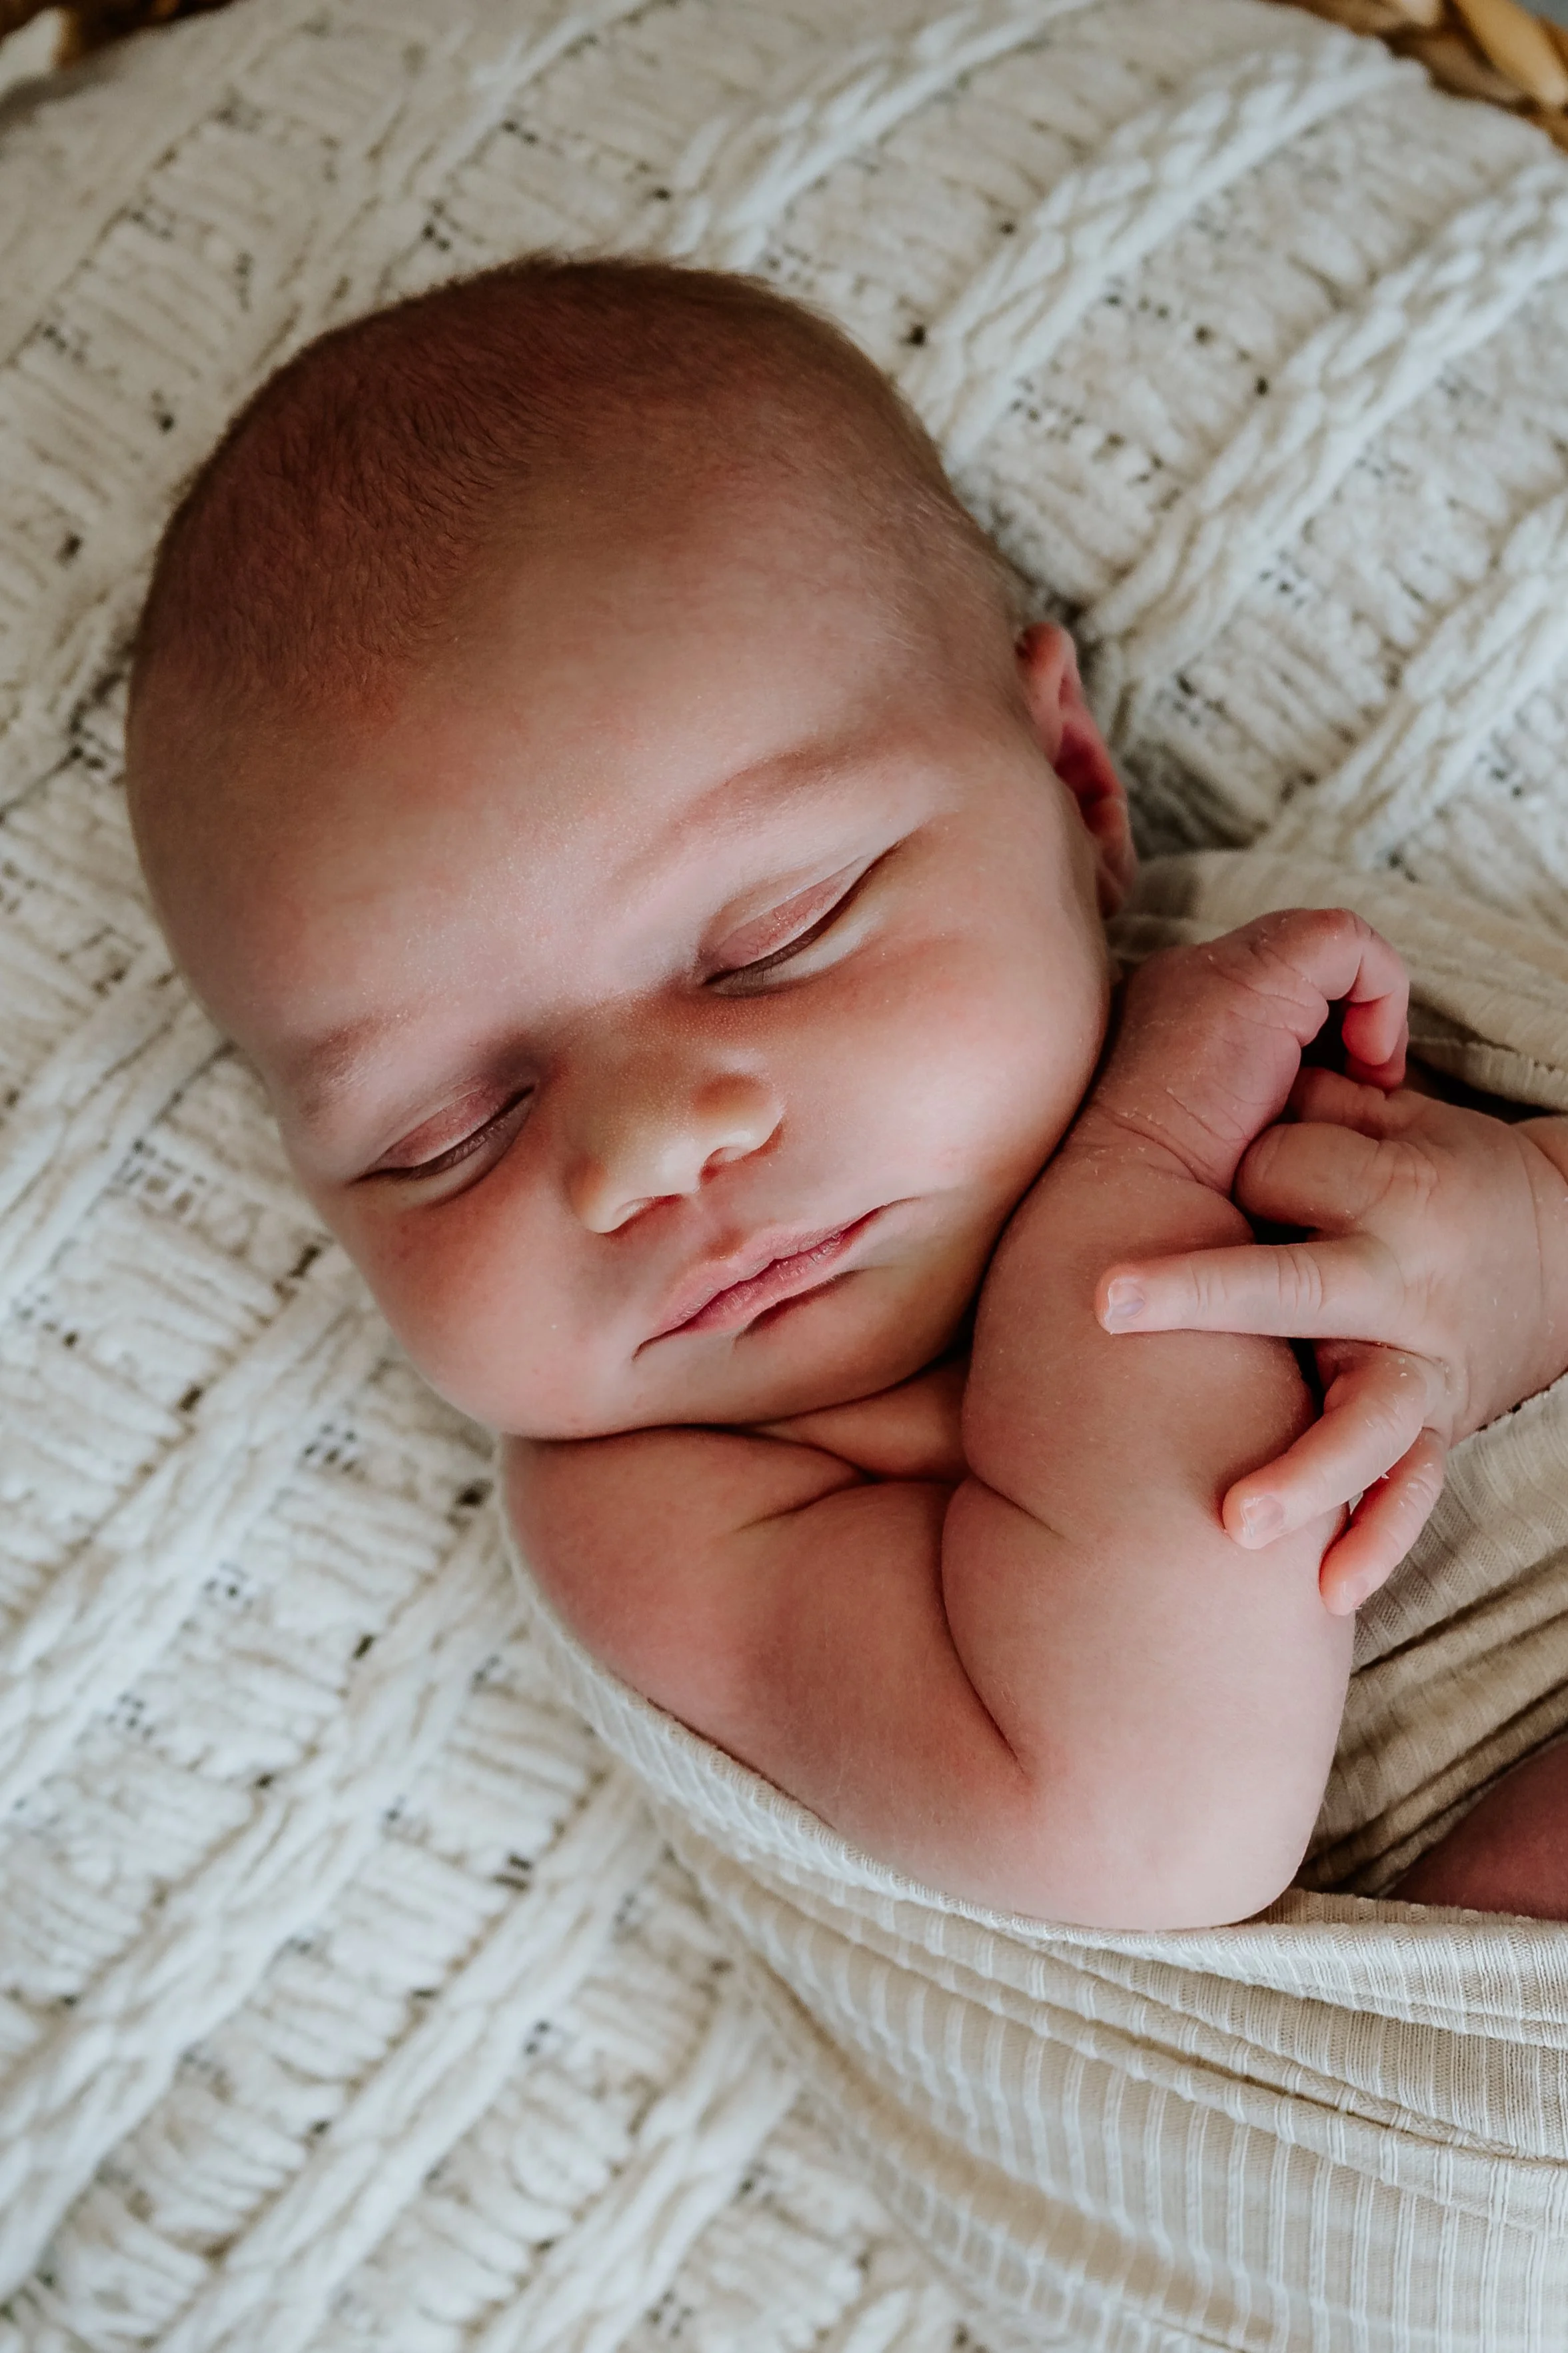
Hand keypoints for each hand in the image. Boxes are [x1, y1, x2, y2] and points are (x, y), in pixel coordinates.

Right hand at [1086, 908, 1406, 1195]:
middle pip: (1292, 970)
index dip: (1315, 1043)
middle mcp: (1177, 986)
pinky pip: (1345, 939)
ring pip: (1321, 947)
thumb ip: (1257, 1124)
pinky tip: (1366, 1066)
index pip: (1261, 1001)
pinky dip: (1380, 992)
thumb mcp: (1222, 1167)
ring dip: (1366, 1010)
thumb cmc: (1171, 1230)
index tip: (1334, 1113)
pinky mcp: (1252, 974)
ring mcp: (1206, 972)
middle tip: (1359, 1094)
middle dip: (1343, 1026)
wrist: (1131, 1227)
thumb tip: (1333, 1112)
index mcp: (1158, 1027)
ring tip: (1368, 1080)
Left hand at [1094, 1071, 1567, 1613]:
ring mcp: (1421, 1363)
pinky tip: (1326, 1590)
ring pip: (1364, 1422)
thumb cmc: (1442, 1174)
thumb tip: (1214, 1107)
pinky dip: (1377, 1541)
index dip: (1241, 1164)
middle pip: (1291, 1283)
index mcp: (1389, 1190)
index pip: (1275, 1170)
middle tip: (1106, 1302)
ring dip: (1301, 1471)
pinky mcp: (1437, 1425)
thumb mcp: (1395, 1121)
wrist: (1566, 1250)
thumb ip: (1310, 1111)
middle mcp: (1402, 1280)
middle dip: (1199, 1293)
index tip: (1230, 1169)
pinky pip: (1412, 1492)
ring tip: (1235, 1522)